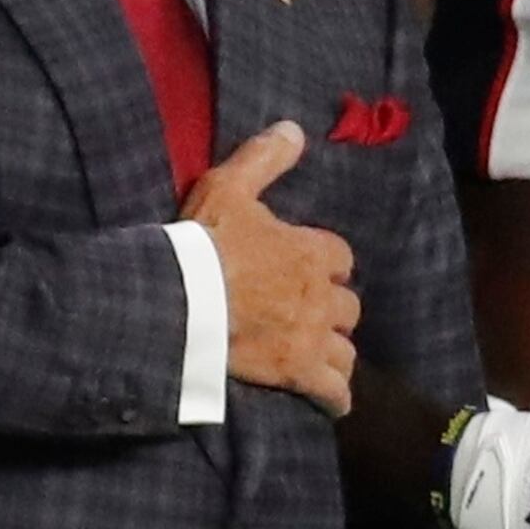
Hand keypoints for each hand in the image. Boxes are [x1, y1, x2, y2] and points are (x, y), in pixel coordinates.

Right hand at [187, 124, 357, 416]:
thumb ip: (264, 158)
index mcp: (310, 251)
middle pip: (347, 307)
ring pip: (346, 350)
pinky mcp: (298, 373)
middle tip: (309, 315)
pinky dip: (334, 396)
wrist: (181, 300)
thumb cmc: (205, 243)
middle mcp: (320, 296)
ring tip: (320, 356)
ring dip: (335, 352)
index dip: (326, 265)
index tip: (311, 270)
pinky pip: (333, 391)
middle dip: (332, 311)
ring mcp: (312, 337)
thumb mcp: (229, 187)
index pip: (341, 258)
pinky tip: (330, 400)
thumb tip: (294, 128)